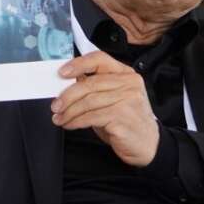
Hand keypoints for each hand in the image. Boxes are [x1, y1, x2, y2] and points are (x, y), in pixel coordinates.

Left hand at [51, 51, 158, 166]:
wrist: (148, 144)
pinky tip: (70, 124)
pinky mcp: (122, 118)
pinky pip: (91, 117)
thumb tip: (67, 84)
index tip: (62, 73)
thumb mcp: (112, 99)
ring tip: (60, 118)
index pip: (100, 59)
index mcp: (126, 74)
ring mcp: (127, 100)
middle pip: (90, 83)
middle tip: (56, 105)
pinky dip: (76, 121)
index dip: (78, 64)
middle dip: (67, 95)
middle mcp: (129, 84)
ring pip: (88, 102)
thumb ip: (95, 88)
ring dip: (69, 111)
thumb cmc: (127, 121)